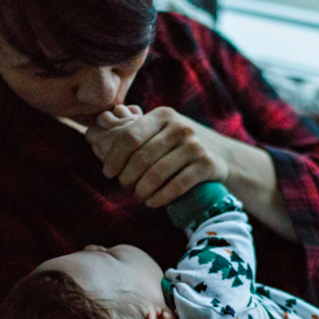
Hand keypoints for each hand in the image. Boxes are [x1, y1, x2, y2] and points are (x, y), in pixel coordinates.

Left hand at [85, 106, 231, 206]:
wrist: (225, 156)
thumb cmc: (181, 146)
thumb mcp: (160, 131)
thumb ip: (131, 130)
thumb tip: (93, 132)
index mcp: (162, 116)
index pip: (129, 137)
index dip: (113, 157)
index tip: (108, 173)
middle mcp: (179, 127)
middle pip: (141, 158)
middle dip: (128, 177)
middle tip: (125, 188)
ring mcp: (195, 145)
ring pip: (157, 173)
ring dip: (143, 191)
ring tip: (139, 198)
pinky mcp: (207, 164)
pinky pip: (177, 185)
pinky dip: (161, 197)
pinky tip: (153, 203)